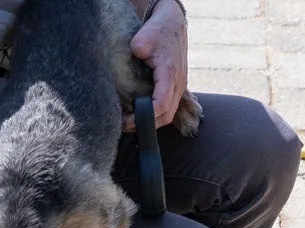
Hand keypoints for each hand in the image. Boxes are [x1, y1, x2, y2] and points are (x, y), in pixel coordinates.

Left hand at [130, 0, 188, 128]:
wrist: (172, 24)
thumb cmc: (158, 31)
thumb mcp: (142, 39)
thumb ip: (135, 53)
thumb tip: (128, 68)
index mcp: (170, 73)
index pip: (161, 104)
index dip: (145, 116)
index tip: (127, 119)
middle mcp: (178, 83)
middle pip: (166, 116)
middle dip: (145, 125)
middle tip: (124, 125)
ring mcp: (179, 87)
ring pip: (168, 115)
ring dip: (151, 123)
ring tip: (130, 123)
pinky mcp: (176, 88)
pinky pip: (169, 108)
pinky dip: (155, 116)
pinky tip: (140, 114)